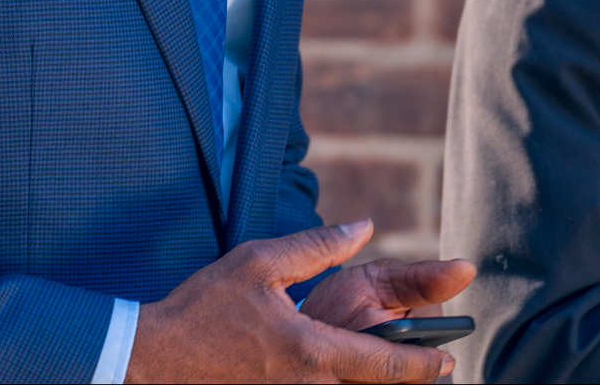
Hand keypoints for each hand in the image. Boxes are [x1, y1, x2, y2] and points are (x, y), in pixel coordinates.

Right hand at [129, 221, 461, 383]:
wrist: (152, 359)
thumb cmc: (202, 310)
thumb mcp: (259, 262)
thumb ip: (317, 246)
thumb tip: (364, 230)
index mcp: (312, 349)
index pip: (388, 365)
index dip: (425, 364)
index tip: (447, 358)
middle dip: (408, 381)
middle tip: (431, 369)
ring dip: (370, 383)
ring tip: (384, 369)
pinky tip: (339, 374)